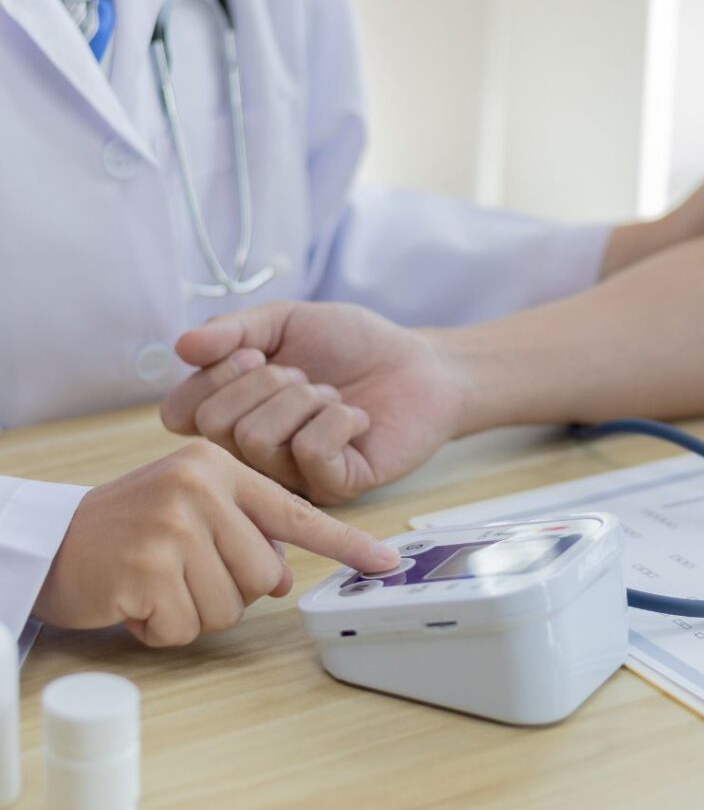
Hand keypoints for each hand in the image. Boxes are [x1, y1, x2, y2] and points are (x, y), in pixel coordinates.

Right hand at [32, 442, 399, 645]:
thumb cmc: (132, 527)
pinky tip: (137, 600)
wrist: (54, 541)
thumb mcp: (194, 510)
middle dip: (228, 589)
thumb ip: (246, 532)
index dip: (346, 543)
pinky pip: (187, 627)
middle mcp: (201, 488)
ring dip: (193, 610)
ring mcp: (173, 526)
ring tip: (158, 582)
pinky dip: (162, 628)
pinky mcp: (147, 568)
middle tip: (183, 571)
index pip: (297, 513)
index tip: (386, 563)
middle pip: (263, 575)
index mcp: (220, 468)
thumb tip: (283, 577)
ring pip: (230, 606)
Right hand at [161, 303, 464, 503]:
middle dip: (265, 382)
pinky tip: (357, 419)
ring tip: (332, 396)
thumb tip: (182, 345)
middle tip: (304, 376)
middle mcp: (251, 454)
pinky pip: (309, 453)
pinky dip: (337, 420)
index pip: (178, 413)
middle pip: (215, 425)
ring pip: (256, 439)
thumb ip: (234, 328)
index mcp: (232, 413)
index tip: (256, 352)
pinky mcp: (332, 488)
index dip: (213, 377)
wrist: (419, 364)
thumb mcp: (286, 321)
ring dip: (304, 398)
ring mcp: (290, 477)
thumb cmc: (351, 344)